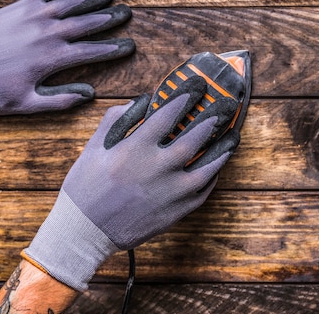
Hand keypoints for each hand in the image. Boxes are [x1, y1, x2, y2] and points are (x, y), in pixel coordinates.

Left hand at [0, 0, 132, 113]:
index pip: (91, 51)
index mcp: (52, 59)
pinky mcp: (18, 7)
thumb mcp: (27, 104)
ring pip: (69, 4)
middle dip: (109, 18)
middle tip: (126, 13)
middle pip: (86, 23)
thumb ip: (60, 100)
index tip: (129, 45)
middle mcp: (47, 34)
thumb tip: (88, 95)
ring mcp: (33, 17)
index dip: (113, 48)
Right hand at [22, 76, 239, 290]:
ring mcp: (170, 192)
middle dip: (212, 118)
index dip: (185, 97)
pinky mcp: (176, 211)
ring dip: (223, 149)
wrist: (84, 231)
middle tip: (223, 107)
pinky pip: (203, 191)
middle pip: (194, 137)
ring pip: (208, 166)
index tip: (197, 87)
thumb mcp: (93, 147)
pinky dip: (212, 177)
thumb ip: (116, 119)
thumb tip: (140, 102)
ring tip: (233, 136)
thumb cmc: (85, 187)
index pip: (168, 115)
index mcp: (136, 149)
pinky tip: (216, 166)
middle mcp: (157, 168)